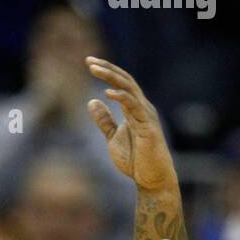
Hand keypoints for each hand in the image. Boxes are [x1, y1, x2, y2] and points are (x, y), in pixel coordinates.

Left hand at [86, 57, 177, 191]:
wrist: (151, 179)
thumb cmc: (135, 159)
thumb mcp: (113, 137)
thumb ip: (104, 120)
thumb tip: (92, 101)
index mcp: (134, 108)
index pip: (121, 83)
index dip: (107, 71)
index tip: (90, 63)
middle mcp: (142, 107)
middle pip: (125, 80)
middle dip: (107, 69)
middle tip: (89, 61)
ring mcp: (146, 115)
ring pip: (129, 88)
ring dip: (111, 77)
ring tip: (94, 70)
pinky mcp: (147, 126)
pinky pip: (135, 107)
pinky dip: (122, 97)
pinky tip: (108, 93)